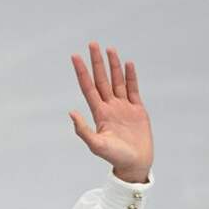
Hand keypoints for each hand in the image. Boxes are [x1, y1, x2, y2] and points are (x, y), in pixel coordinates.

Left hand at [69, 42, 152, 182]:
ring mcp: (124, 107)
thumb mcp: (96, 145)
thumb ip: (83, 130)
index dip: (82, 72)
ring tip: (110, 49)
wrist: (134, 164)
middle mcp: (110, 107)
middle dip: (97, 62)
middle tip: (92, 44)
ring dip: (113, 66)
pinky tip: (128, 64)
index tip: (75, 56)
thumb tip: (71, 113)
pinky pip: (133, 89)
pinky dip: (131, 77)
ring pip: (117, 81)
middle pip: (102, 79)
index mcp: (99, 113)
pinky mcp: (137, 110)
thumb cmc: (115, 157)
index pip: (89, 87)